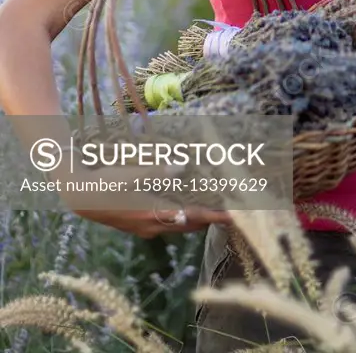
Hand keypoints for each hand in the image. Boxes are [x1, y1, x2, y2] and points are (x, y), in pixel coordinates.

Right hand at [54, 161, 232, 237]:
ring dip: (195, 216)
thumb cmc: (106, 183)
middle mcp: (153, 225)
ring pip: (178, 224)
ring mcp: (144, 227)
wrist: (79, 195)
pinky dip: (179, 214)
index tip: (236, 216)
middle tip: (228, 209)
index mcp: (154, 214)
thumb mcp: (131, 173)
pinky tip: (180, 202)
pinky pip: (166, 221)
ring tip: (210, 205)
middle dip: (209, 218)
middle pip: (189, 224)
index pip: (194, 217)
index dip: (216, 216)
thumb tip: (181, 167)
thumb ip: (157, 171)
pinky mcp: (137, 223)